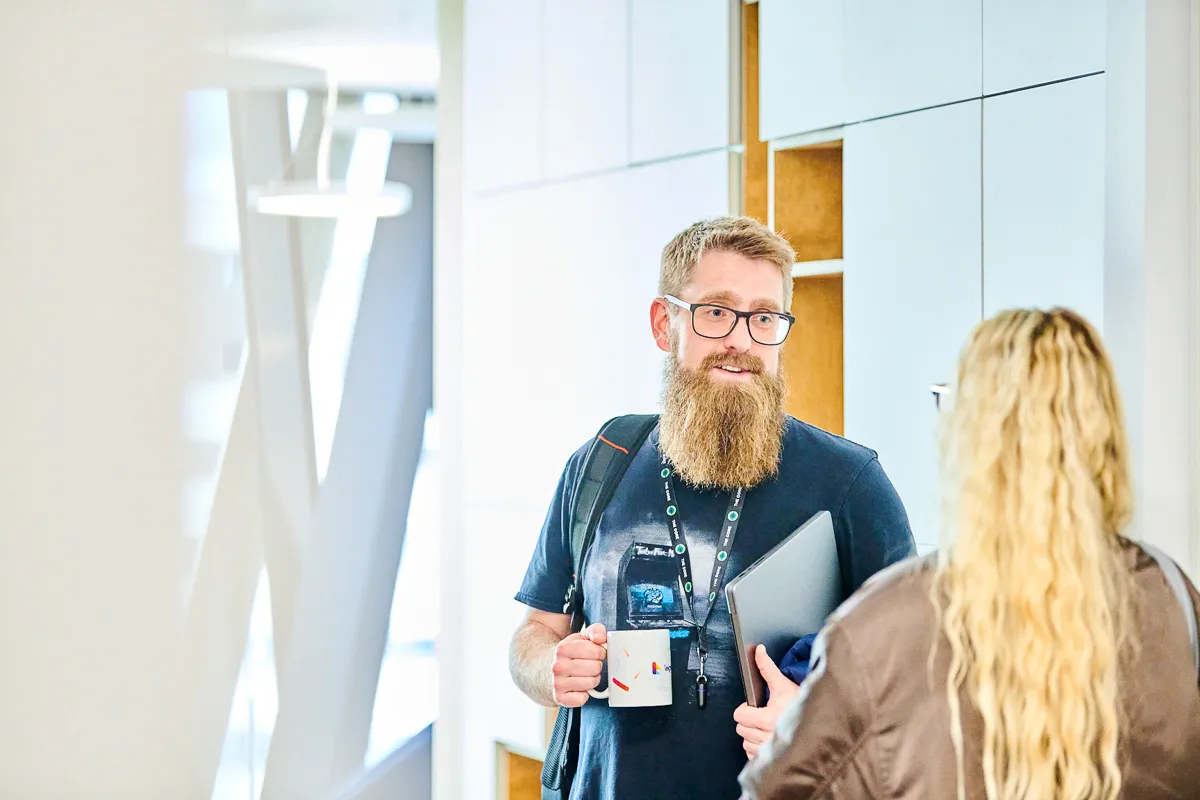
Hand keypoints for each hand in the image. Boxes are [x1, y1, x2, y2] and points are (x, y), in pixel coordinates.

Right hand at [550, 623, 607, 706]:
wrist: (546, 669)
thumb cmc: (569, 654)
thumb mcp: (581, 638)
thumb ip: (595, 631)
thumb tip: (601, 638)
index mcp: (563, 649)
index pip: (596, 652)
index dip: (601, 652)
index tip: (597, 653)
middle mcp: (558, 666)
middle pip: (595, 668)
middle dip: (597, 666)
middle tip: (590, 665)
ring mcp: (557, 683)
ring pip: (591, 683)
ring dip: (593, 680)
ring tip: (585, 675)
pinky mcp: (559, 698)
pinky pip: (583, 699)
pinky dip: (585, 694)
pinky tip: (579, 688)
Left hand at [733, 645, 799, 759]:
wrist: (821, 722)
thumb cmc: (803, 706)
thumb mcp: (784, 685)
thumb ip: (767, 668)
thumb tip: (759, 651)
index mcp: (767, 719)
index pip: (739, 716)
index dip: (745, 709)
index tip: (754, 707)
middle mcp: (766, 737)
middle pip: (741, 728)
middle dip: (749, 721)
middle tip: (763, 716)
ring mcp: (769, 751)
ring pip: (746, 742)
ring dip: (753, 735)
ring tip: (768, 728)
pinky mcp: (771, 761)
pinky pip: (752, 756)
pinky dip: (757, 749)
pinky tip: (769, 739)